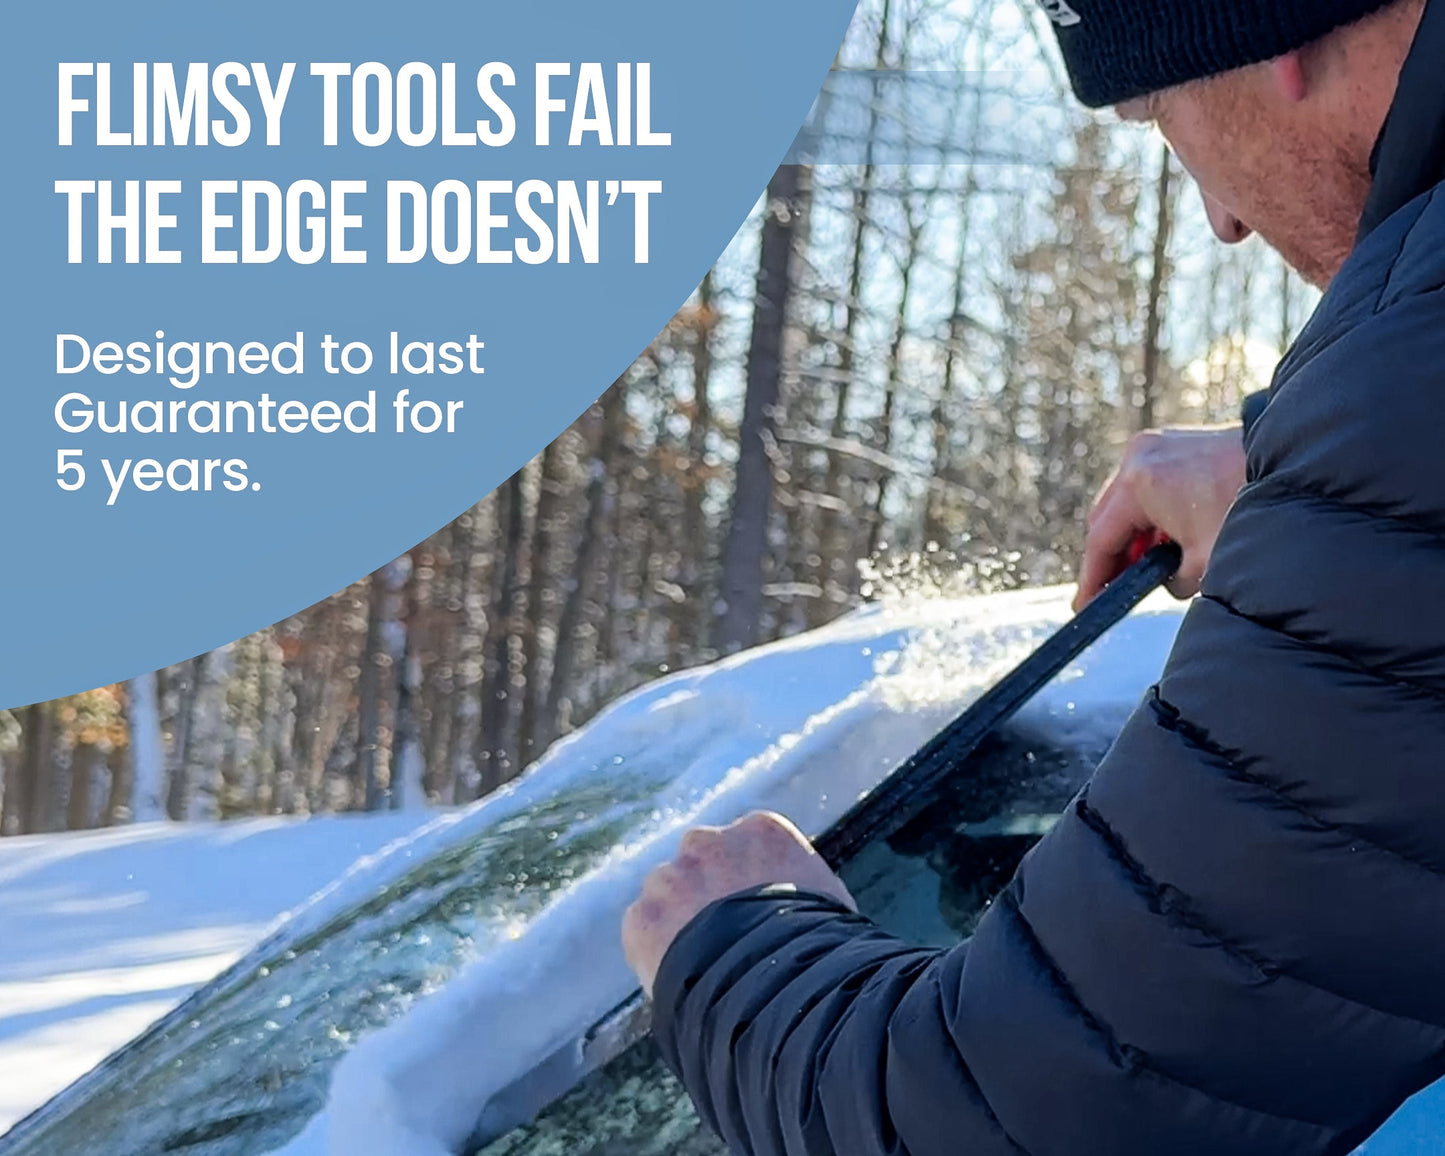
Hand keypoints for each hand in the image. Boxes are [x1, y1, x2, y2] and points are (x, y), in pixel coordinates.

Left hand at [622, 811, 854, 994]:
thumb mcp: (828, 903)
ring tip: (706, 969)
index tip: (757, 916)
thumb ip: (799, 886)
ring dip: (679, 923)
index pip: (745, 849)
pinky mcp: (642, 918)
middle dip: (709, 895)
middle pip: (701, 864)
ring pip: (667, 896)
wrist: (779, 989)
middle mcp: (709, 842)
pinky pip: (644, 931)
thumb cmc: (823, 949)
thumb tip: (802, 904)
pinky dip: (656, 953)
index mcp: (762, 830)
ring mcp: (671, 877)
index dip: (749, 886)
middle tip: (726, 942)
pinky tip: (685, 978)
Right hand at [1074, 425, 1246, 610]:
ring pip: (1125, 501)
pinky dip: (1152, 513)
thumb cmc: (1252, 504)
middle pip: (1107, 518)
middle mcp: (1139, 456)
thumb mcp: (1207, 563)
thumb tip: (1164, 583)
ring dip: (1135, 535)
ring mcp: (1155, 444)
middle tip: (1119, 588)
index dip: (1092, 578)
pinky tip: (1172, 536)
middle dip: (1114, 556)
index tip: (1086, 604)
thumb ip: (1172, 582)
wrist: (1293, 459)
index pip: (1101, 539)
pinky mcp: (1172, 442)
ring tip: (1154, 563)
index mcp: (1140, 482)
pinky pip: (1145, 484)